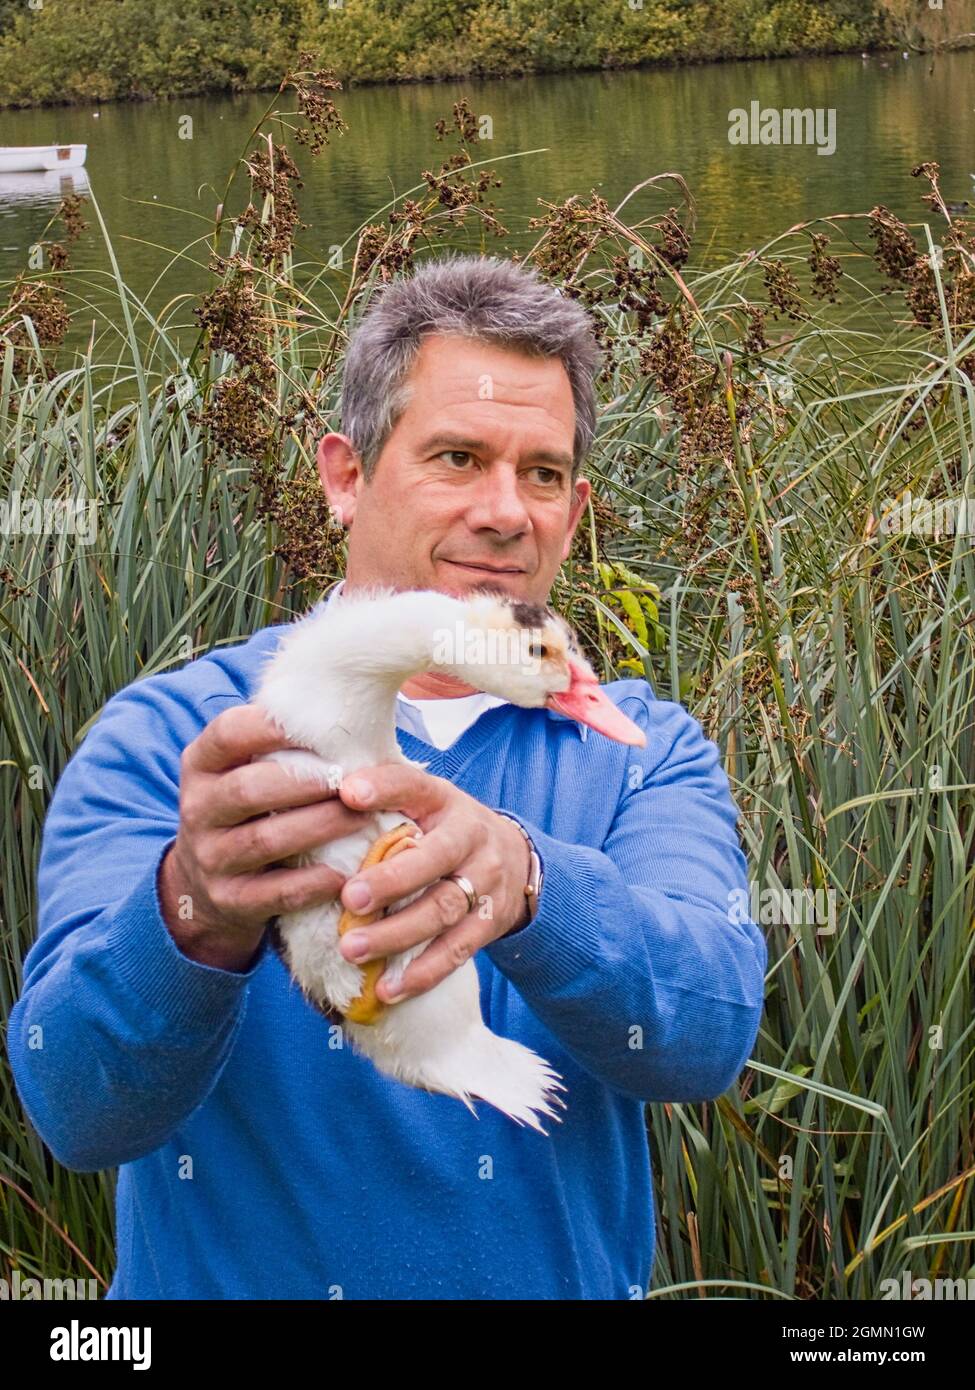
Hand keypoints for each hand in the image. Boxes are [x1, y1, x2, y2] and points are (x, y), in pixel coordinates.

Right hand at [159, 706, 367, 971]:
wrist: (202, 885)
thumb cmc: (248, 809)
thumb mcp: (242, 769)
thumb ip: (278, 742)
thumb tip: (346, 699)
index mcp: (201, 765)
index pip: (227, 733)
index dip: (271, 725)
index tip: (320, 722)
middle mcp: (198, 809)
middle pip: (249, 788)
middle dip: (306, 782)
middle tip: (354, 777)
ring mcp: (210, 857)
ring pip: (265, 840)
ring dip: (319, 828)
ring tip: (363, 817)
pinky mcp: (229, 900)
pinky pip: (274, 893)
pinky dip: (312, 883)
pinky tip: (345, 873)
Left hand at [335, 765, 532, 1003]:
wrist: (515, 858)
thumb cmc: (443, 829)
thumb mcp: (422, 802)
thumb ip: (382, 798)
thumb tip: (321, 797)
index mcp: (442, 799)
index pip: (412, 785)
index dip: (384, 787)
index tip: (349, 794)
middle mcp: (469, 836)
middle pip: (434, 858)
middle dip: (391, 880)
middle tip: (350, 899)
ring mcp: (484, 881)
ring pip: (442, 909)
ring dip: (397, 933)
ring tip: (352, 949)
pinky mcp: (491, 921)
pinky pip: (457, 950)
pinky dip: (423, 972)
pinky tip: (388, 988)